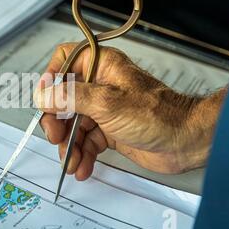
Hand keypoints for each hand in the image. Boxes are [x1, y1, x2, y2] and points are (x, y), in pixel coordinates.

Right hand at [34, 43, 226, 180]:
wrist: (186, 141)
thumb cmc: (158, 114)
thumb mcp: (107, 103)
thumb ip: (70, 97)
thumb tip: (42, 94)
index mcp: (101, 66)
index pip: (65, 60)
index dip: (51, 78)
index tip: (45, 99)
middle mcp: (100, 85)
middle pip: (63, 99)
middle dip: (57, 122)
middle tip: (56, 138)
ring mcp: (103, 109)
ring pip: (73, 124)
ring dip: (69, 146)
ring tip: (71, 162)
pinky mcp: (109, 131)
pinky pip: (86, 141)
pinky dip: (82, 155)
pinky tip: (82, 168)